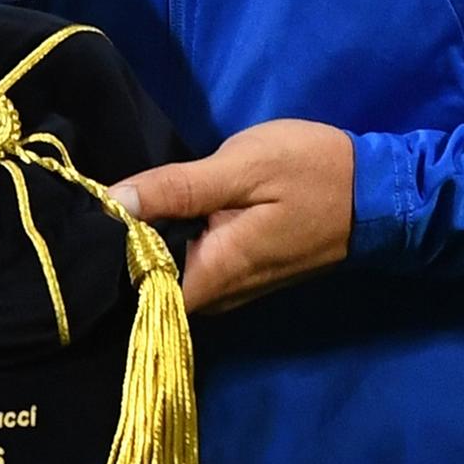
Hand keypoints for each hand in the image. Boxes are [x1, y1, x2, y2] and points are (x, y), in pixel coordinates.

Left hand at [112, 120, 355, 314]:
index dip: (107, 256)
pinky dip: (174, 242)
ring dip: (148, 242)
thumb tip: (113, 201)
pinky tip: (162, 210)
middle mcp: (220, 296)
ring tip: (122, 201)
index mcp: (215, 275)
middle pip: (149, 284)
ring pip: (171, 275)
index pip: (136, 288)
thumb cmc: (312, 173)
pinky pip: (193, 267)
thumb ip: (177, 188)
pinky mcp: (243, 274)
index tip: (85, 219)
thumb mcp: (242, 167)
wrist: (378, 192)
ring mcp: (234, 288)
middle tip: (96, 201)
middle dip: (122, 246)